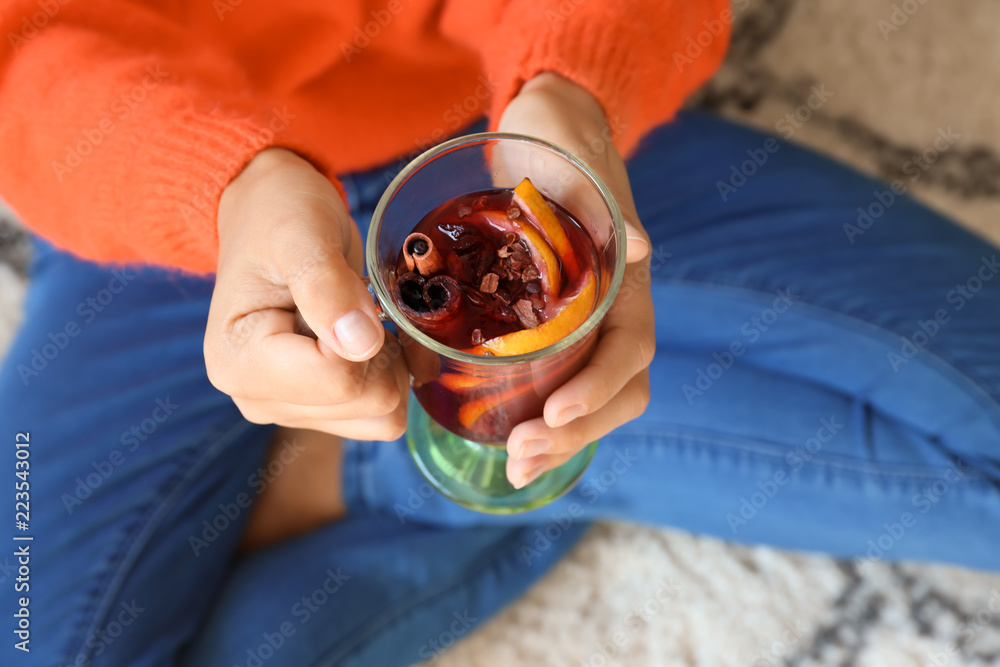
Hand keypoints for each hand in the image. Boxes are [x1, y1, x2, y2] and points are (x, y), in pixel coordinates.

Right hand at [204, 147, 407, 439]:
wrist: (268, 215)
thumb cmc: (277, 215)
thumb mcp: (301, 233)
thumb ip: (326, 286)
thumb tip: (361, 344)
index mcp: (240, 363)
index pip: (339, 380)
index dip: (367, 336)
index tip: (353, 293)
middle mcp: (257, 398)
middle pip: (366, 404)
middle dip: (385, 352)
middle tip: (364, 300)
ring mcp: (289, 409)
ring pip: (382, 417)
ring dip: (393, 365)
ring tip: (365, 315)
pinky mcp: (316, 408)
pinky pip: (381, 415)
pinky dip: (393, 375)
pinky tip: (373, 335)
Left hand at [498, 73, 654, 487]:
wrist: (547, 128)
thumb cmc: (558, 136)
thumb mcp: (574, 153)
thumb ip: (604, 196)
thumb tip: (642, 247)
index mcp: (626, 278)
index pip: (630, 348)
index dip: (600, 387)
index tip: (556, 412)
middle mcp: (612, 309)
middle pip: (616, 391)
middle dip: (574, 432)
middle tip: (521, 456)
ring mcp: (585, 322)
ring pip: (590, 398)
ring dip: (558, 440)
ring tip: (515, 466)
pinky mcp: (551, 325)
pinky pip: (557, 382)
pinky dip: (536, 418)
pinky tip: (505, 439)